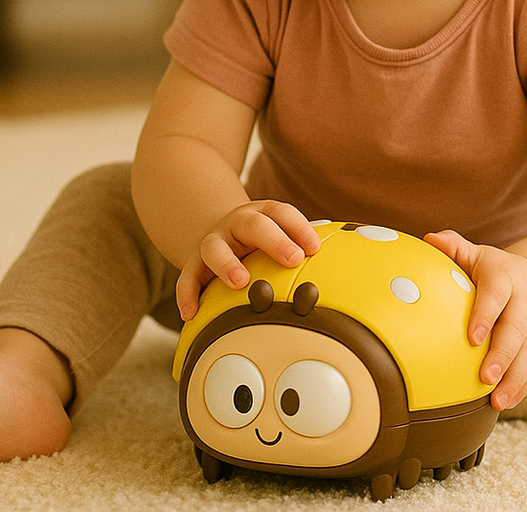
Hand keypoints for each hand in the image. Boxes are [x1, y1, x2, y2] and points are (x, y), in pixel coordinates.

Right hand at [176, 200, 320, 320]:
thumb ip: (300, 248)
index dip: (299, 228)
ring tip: (240, 281)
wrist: (215, 227)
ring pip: (215, 247)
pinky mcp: (194, 262)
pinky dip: (187, 294)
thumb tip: (339, 275)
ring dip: (227, 263)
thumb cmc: (259, 239)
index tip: (315, 247)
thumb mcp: (277, 233)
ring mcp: (214, 241)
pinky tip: (192, 312)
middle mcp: (237, 223)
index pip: (282, 212)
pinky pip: (187, 277)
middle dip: (275, 241)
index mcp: (262, 214)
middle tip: (293, 259)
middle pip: (255, 225)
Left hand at [424, 230, 526, 410]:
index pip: (496, 295)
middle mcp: (526, 301)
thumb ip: (454, 247)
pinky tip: (505, 402)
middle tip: (484, 378)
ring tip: (496, 401)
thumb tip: (429, 238)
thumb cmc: (494, 269)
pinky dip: (522, 386)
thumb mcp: (477, 254)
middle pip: (516, 330)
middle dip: (502, 355)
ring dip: (514, 379)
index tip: (472, 338)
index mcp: (506, 277)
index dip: (486, 315)